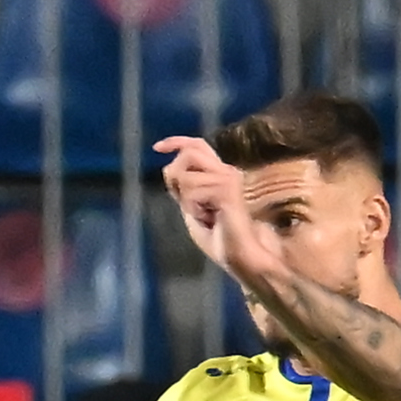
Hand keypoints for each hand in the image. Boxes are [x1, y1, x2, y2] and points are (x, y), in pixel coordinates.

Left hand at [153, 136, 277, 286]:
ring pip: (186, 176)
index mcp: (218, 175)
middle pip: (189, 153)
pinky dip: (194, 209)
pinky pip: (192, 192)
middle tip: (186, 203)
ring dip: (187, 201)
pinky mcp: (227, 189)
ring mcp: (228, 178)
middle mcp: (225, 171)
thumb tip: (168, 168)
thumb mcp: (193, 212)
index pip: (197, 146)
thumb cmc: (221, 241)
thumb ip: (183, 191)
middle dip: (176, 177)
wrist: (243, 258)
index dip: (176, 142)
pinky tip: (209, 219)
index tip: (156, 147)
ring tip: (205, 216)